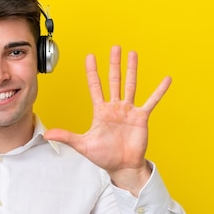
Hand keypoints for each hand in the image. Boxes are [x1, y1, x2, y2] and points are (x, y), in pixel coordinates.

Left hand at [44, 45, 171, 194]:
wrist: (122, 166)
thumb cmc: (104, 156)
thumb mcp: (83, 145)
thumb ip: (66, 136)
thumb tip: (47, 135)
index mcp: (101, 111)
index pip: (95, 86)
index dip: (92, 72)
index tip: (90, 56)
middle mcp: (115, 107)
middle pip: (114, 80)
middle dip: (114, 64)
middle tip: (115, 47)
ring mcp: (129, 111)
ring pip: (131, 85)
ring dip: (132, 69)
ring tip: (133, 53)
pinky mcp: (141, 117)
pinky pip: (151, 101)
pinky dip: (159, 91)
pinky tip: (166, 79)